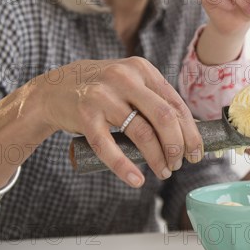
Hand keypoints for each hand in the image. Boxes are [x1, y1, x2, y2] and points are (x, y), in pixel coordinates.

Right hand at [37, 57, 202, 186]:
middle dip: (177, 146)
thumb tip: (191, 131)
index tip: (196, 152)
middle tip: (178, 164)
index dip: (190, 132)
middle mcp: (125, 78)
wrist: (52, 89)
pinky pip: (108, 146)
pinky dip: (125, 167)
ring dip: (156, 158)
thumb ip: (155, 100)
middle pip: (164, 117)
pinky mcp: (84, 114)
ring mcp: (103, 95)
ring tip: (162, 171)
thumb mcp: (131, 84)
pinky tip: (136, 180)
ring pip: (141, 132)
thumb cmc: (102, 91)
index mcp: (142, 69)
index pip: (175, 104)